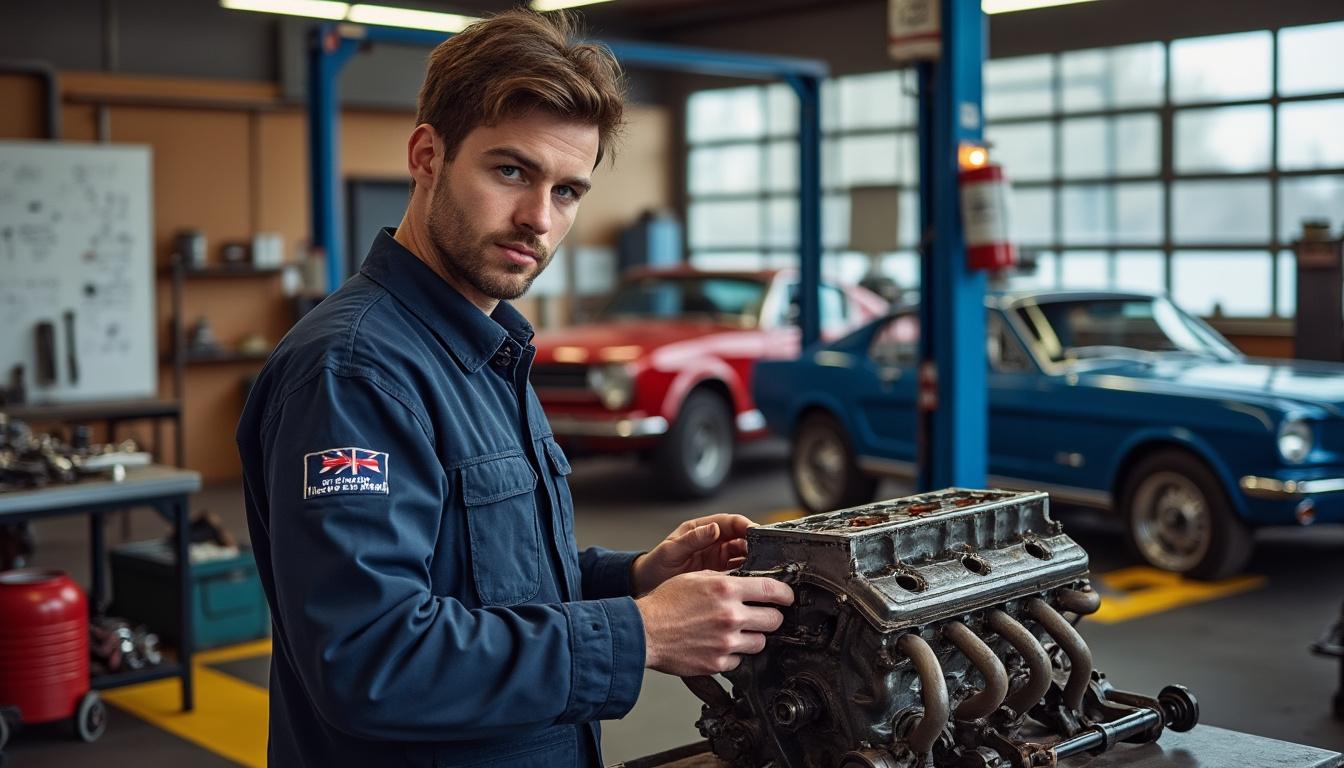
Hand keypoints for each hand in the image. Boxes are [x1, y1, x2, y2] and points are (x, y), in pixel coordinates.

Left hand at [630, 514, 753, 595]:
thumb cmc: (656, 564)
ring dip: (754, 560)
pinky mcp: (720, 575)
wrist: (647, 586)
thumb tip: (713, 528)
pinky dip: (747, 575)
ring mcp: (718, 559)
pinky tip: (753, 581)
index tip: (755, 531)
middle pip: (742, 538)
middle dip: (754, 543)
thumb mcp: (671, 550)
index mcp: (702, 530)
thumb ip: (692, 539)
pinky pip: (739, 572)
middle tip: (765, 552)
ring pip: (743, 555)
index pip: (730, 522)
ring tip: (762, 567)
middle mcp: (713, 542)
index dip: (745, 525)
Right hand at [636, 570, 793, 675]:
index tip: (787, 597)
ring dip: (754, 636)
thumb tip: (748, 581)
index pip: (772, 590)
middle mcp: (730, 615)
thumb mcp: (696, 578)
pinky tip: (721, 644)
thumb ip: (725, 579)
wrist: (644, 631)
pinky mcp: (719, 662)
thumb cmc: (665, 604)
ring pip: (761, 642)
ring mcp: (726, 641)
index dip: (785, 594)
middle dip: (772, 616)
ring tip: (739, 631)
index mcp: (726, 589)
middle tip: (764, 615)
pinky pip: (740, 659)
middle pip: (774, 619)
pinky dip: (735, 653)